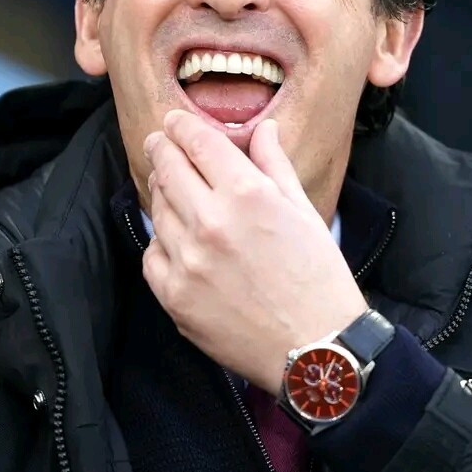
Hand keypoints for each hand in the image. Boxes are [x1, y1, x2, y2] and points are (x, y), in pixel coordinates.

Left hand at [143, 110, 367, 394]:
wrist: (317, 349)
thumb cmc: (319, 278)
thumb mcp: (304, 212)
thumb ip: (275, 165)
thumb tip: (262, 128)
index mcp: (247, 194)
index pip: (197, 142)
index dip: (181, 125)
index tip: (174, 122)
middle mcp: (211, 222)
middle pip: (167, 168)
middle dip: (161, 147)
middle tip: (160, 142)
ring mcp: (188, 261)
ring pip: (157, 209)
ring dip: (162, 193)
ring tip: (174, 189)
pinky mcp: (175, 297)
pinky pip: (153, 255)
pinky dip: (162, 242)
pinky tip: (178, 240)